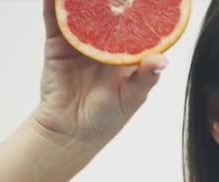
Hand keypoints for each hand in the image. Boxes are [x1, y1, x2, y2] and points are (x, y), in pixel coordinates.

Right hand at [32, 0, 167, 146]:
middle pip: (110, 10)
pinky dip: (56, 4)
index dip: (145, 8)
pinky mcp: (59, 43)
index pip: (139, 24)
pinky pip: (57, 19)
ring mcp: (83, 40)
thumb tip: (162, 61)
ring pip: (83, 10)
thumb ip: (145, 77)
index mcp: (129, 52)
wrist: (70, 132)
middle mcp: (107, 42)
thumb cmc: (107, 118)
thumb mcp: (132, 98)